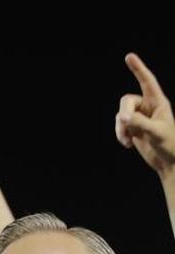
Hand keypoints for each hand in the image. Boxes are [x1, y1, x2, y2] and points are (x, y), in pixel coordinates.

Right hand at [116, 53, 174, 178]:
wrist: (168, 161)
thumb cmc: (169, 144)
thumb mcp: (156, 132)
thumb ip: (139, 123)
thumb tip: (122, 117)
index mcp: (159, 102)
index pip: (147, 81)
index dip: (138, 69)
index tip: (129, 56)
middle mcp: (148, 107)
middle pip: (126, 101)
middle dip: (124, 113)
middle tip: (125, 124)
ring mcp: (139, 117)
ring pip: (120, 114)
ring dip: (121, 128)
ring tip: (128, 141)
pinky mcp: (132, 128)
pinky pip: (119, 125)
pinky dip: (120, 134)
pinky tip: (128, 144)